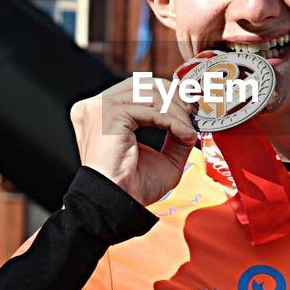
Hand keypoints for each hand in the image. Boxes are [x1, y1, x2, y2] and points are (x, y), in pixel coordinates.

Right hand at [70, 77, 197, 205]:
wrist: (117, 205)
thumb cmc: (133, 188)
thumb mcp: (164, 158)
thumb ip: (175, 136)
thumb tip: (191, 121)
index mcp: (101, 113)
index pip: (138, 88)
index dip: (168, 94)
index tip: (190, 109)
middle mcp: (96, 106)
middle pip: (145, 84)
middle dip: (175, 97)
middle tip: (194, 114)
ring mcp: (99, 107)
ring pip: (151, 94)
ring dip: (177, 112)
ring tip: (188, 132)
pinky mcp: (109, 113)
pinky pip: (152, 109)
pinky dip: (173, 121)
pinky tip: (184, 135)